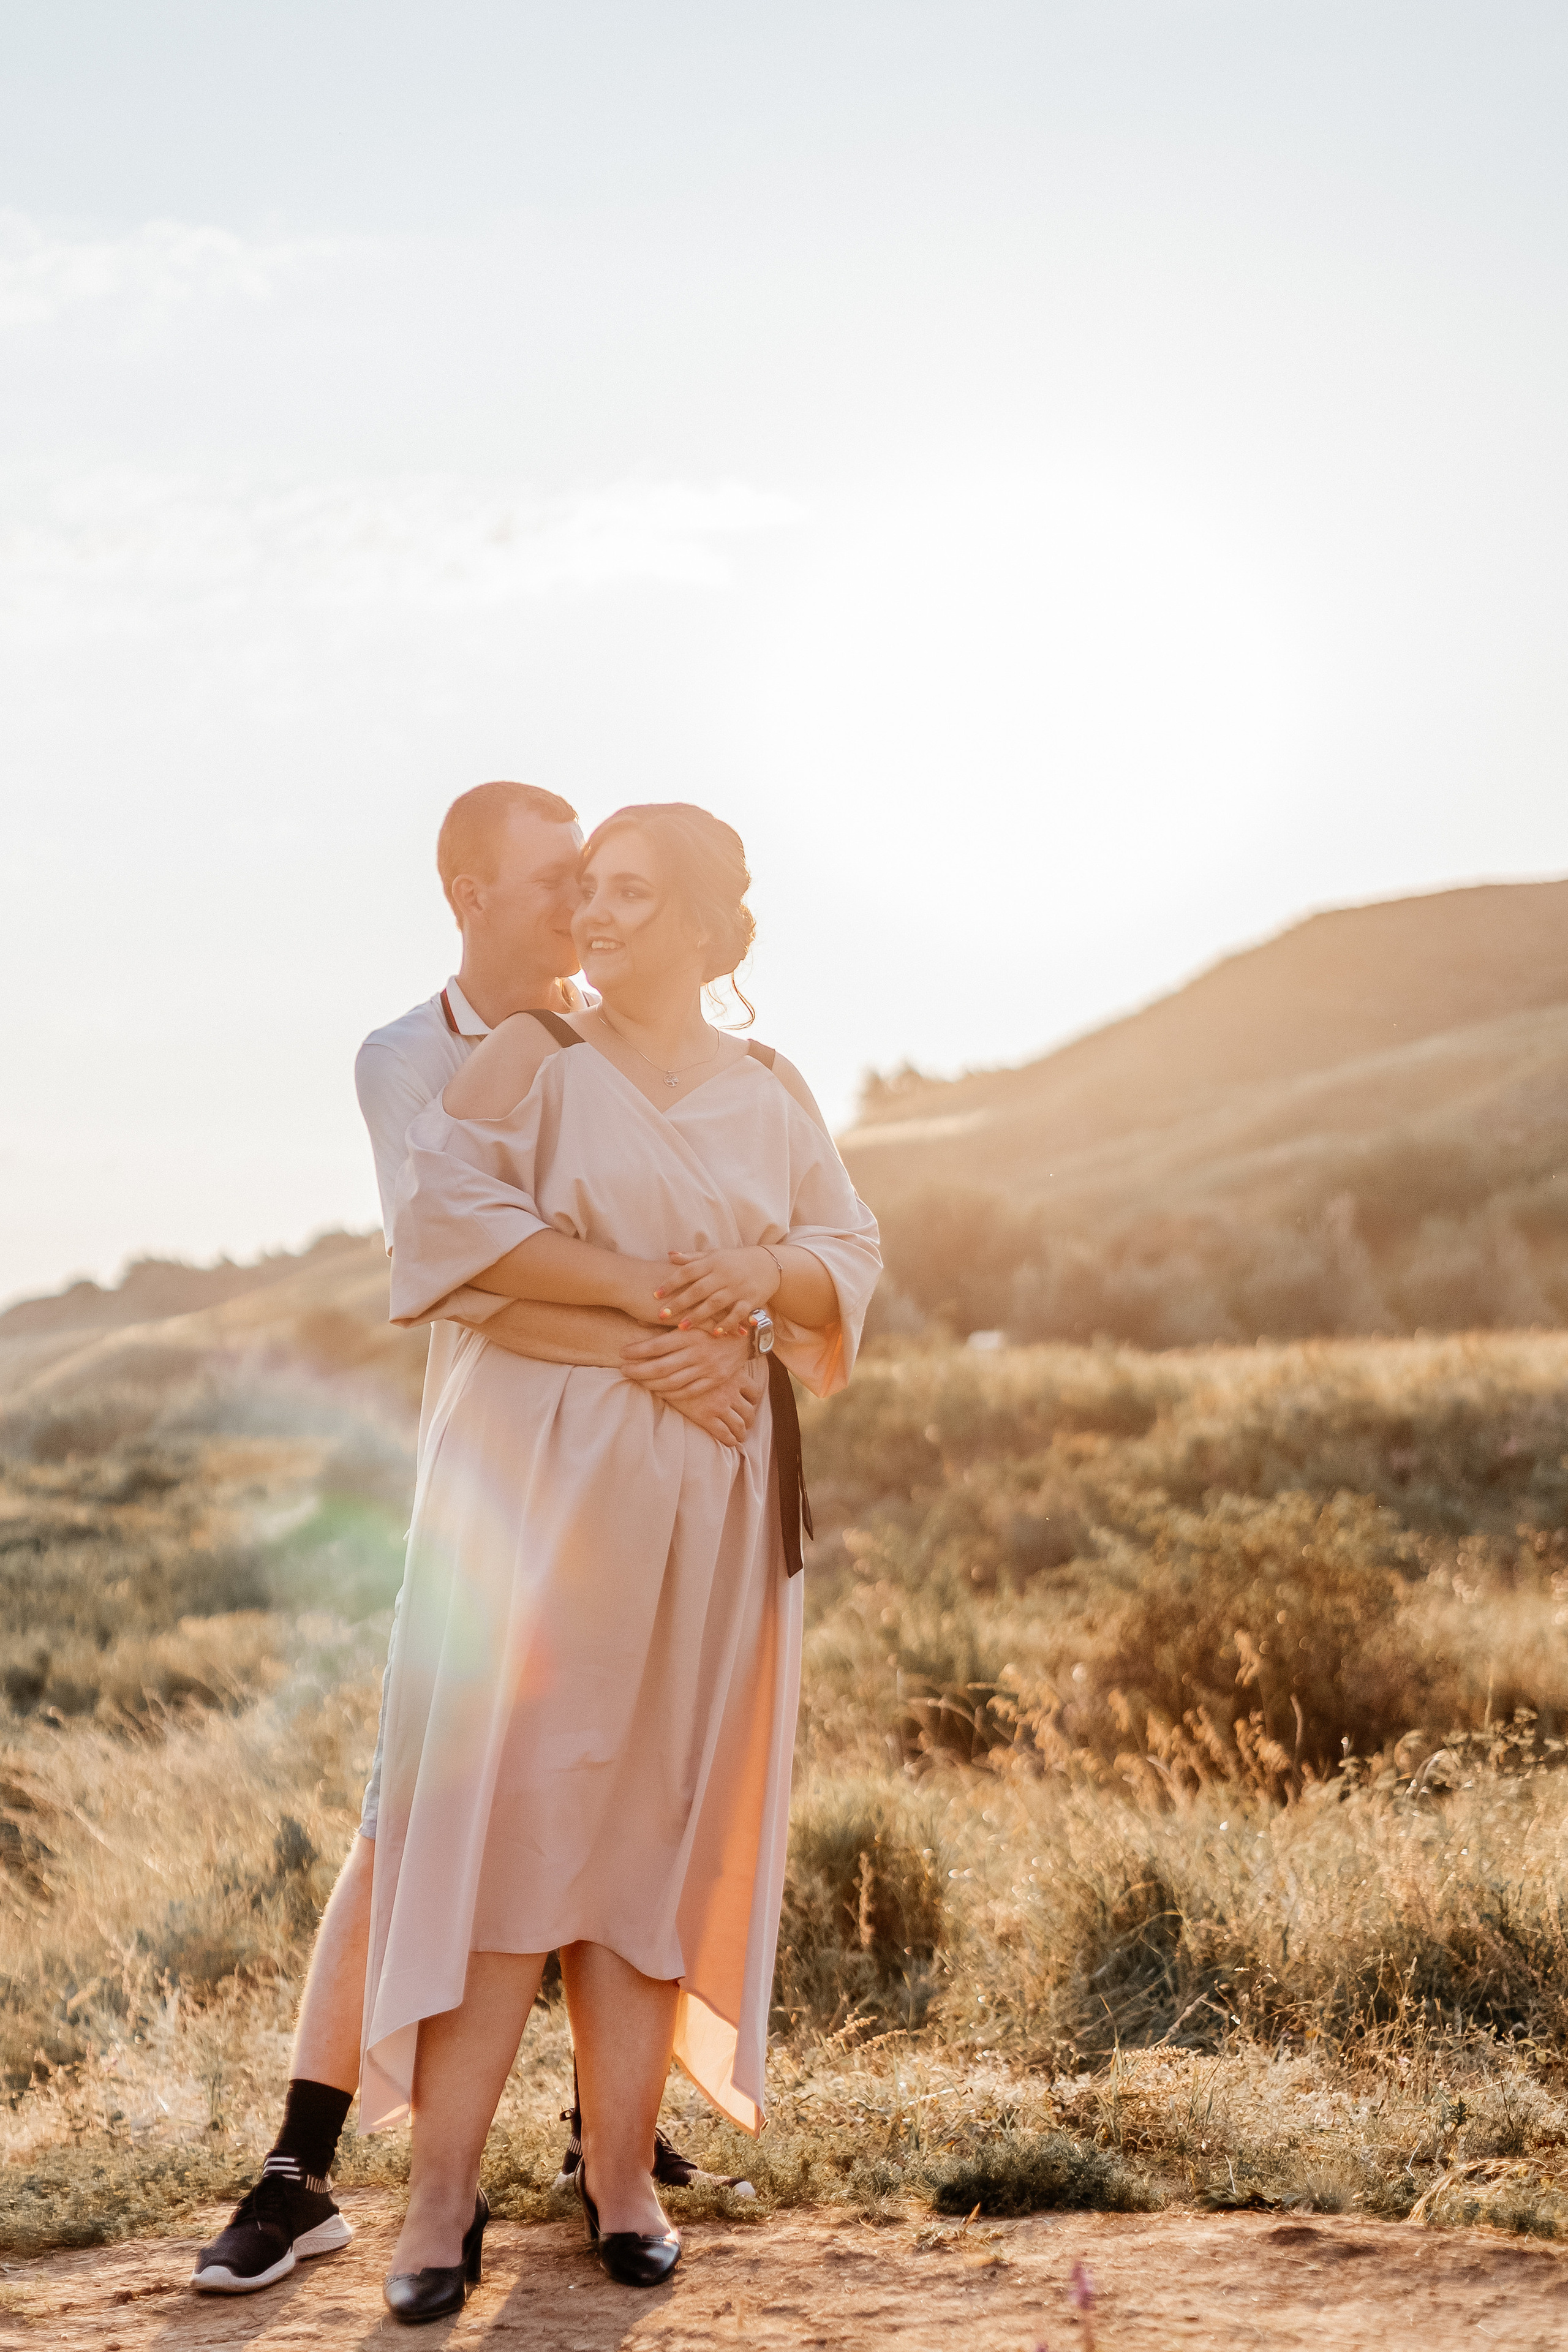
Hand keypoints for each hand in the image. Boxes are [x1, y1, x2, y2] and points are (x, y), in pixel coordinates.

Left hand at [619, 1326, 752, 1398]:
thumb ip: (669, 1321)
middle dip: (638, 1370)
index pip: (657, 1346)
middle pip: (660, 1367)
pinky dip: (670, 1393)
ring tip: (636, 1379)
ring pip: (671, 1382)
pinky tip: (658, 1389)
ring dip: (650, 1383)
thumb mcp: (693, 1316)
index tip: (622, 1352)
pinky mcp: (715, 1380)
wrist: (747, 1334)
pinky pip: (688, 1392)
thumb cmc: (714, 1322)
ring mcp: (707, 1369)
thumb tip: (639, 1321)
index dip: (636, 1351)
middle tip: (623, 1369)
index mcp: (690, 1334)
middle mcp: (698, 1352)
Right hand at [633, 1360, 765, 1448]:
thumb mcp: (712, 1359)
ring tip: (739, 1436)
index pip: (754, 1391)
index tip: (749, 1403)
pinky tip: (729, 1442)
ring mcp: (719, 1405)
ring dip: (742, 1433)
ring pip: (740, 1425)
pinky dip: (730, 1440)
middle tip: (746, 1423)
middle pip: (749, 1411)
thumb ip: (721, 1365)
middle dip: (749, 1420)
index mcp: (735, 1376)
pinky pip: (724, 1433)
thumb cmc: (687, 1358)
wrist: (665, 1364)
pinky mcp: (706, 1416)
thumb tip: (724, 1367)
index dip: (753, 1400)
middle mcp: (731, 1391)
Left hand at [654, 1246, 778, 1335]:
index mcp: (713, 1262)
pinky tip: (714, 1333)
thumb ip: (692, 1258)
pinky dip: (726, 1323)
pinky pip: (737, 1314)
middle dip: (680, 1303)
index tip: (656, 1294)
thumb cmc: (735, 1260)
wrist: (769, 1264)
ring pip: (715, 1303)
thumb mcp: (714, 1255)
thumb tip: (669, 1255)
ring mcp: (738, 1288)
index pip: (688, 1271)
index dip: (671, 1283)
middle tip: (662, 1315)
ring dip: (698, 1316)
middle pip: (699, 1289)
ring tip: (681, 1327)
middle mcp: (724, 1274)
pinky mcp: (750, 1300)